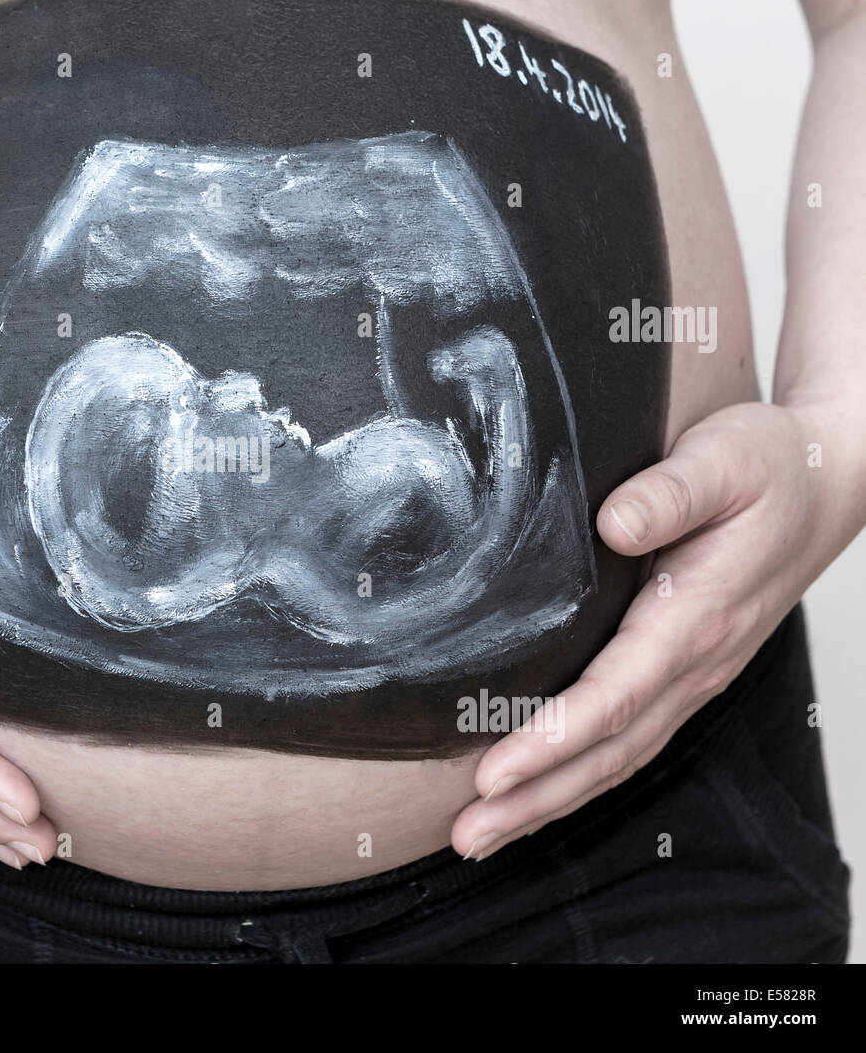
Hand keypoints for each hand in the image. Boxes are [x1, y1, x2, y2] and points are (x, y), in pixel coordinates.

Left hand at [451, 401, 858, 860]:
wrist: (826, 481)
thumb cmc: (769, 467)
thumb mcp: (724, 459)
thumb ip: (670, 491)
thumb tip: (613, 525)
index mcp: (696, 617)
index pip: (614, 696)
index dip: (551, 739)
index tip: (492, 773)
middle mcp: (695, 663)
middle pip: (609, 750)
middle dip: (535, 797)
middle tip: (468, 834)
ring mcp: (692, 675)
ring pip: (617, 756)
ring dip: (549, 798)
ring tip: (483, 832)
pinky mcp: (680, 671)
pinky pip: (627, 738)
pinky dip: (577, 775)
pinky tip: (534, 792)